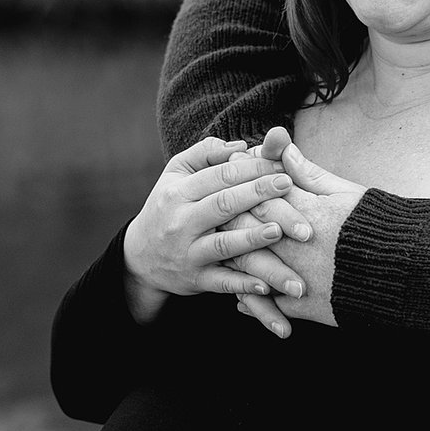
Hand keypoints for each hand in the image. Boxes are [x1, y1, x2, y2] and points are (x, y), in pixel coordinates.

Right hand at [120, 139, 311, 320]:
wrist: (140, 257)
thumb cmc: (168, 207)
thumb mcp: (176, 174)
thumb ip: (206, 153)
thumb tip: (241, 145)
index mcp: (179, 192)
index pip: (221, 175)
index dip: (253, 167)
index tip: (282, 163)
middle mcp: (182, 221)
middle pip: (224, 204)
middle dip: (258, 194)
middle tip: (289, 185)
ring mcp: (188, 252)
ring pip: (223, 245)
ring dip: (251, 238)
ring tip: (278, 230)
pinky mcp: (195, 279)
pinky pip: (222, 282)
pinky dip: (243, 285)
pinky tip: (266, 285)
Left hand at [235, 129, 361, 334]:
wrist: (405, 273)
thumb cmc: (379, 227)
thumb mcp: (345, 192)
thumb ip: (309, 173)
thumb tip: (282, 146)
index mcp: (307, 212)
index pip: (261, 195)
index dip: (245, 189)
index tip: (234, 186)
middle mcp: (297, 245)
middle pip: (249, 230)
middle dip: (232, 224)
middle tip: (217, 221)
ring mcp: (298, 277)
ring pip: (252, 267)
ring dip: (237, 263)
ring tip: (224, 258)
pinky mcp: (306, 305)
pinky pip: (269, 303)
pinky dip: (253, 300)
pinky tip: (241, 297)